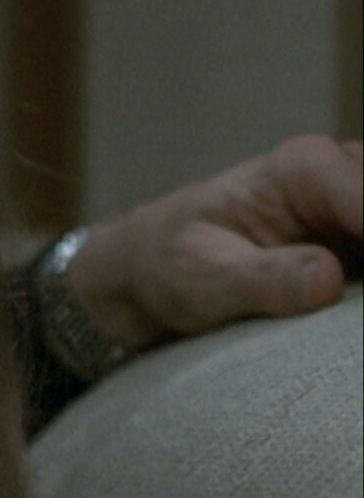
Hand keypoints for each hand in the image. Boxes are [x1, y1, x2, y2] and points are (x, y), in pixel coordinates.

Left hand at [67, 135, 362, 351]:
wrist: (154, 271)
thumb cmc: (169, 264)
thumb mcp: (200, 278)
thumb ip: (261, 280)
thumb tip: (327, 280)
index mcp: (303, 168)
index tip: (352, 285)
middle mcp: (345, 176)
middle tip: (358, 314)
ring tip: (356, 328)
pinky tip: (354, 329)